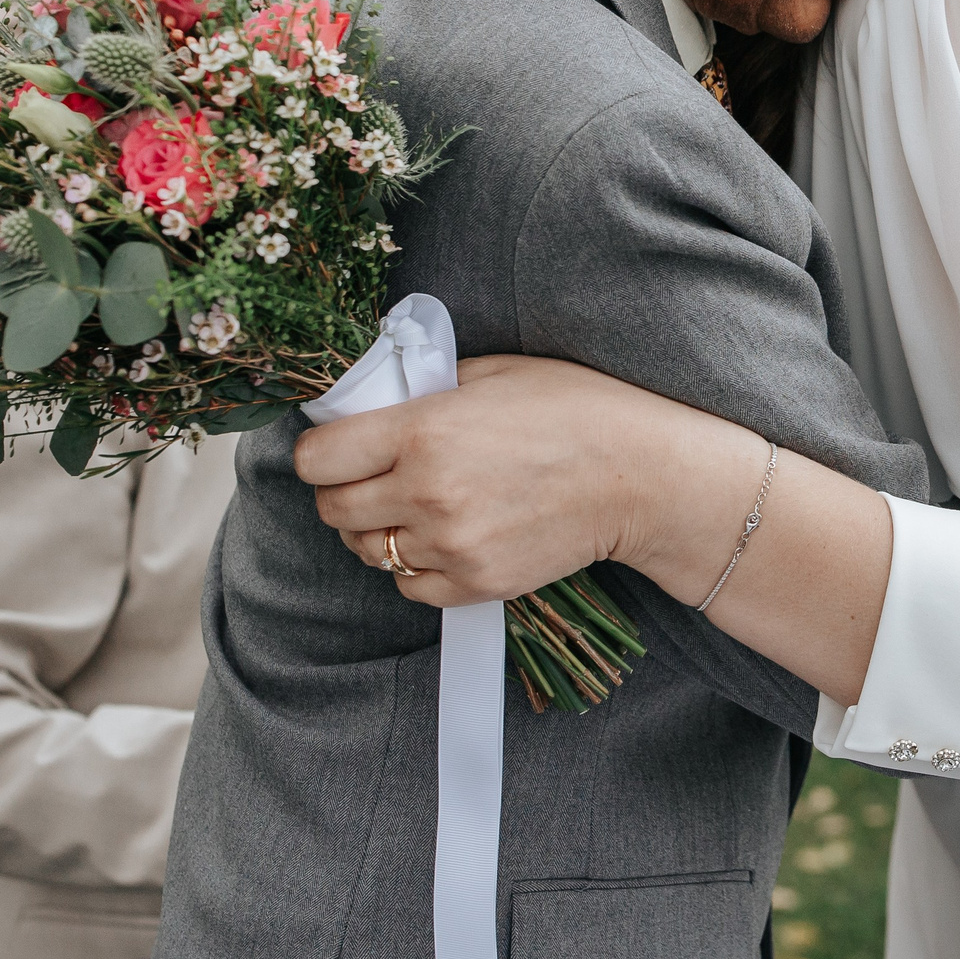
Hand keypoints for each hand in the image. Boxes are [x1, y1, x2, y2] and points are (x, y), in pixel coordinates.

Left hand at [295, 354, 747, 607]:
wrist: (643, 476)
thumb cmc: (578, 409)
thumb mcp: (495, 372)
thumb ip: (425, 390)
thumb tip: (376, 405)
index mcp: (423, 432)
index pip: (316, 459)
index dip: (323, 451)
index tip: (341, 447)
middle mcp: (427, 493)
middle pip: (333, 510)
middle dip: (345, 491)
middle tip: (378, 476)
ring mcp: (451, 545)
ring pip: (368, 551)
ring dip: (378, 530)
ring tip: (417, 506)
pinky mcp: (477, 583)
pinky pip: (409, 586)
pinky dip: (416, 566)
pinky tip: (447, 537)